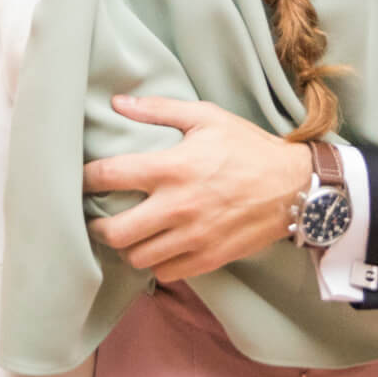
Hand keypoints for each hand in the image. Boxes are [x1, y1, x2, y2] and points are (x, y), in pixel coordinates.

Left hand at [83, 96, 310, 282]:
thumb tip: (119, 102)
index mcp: (172, 168)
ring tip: (130, 234)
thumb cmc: (248, 148)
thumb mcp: (206, 118)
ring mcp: (193, 237)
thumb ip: (159, 109)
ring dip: (127, 247)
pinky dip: (155, 264)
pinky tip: (158, 248)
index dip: (86, 179)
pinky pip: (165, 274)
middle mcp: (177, 206)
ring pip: (136, 258)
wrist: (295, 187)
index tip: (82, 180)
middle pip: (114, 232)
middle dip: (99, 226)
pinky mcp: (208, 259)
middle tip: (100, 218)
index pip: (109, 176)